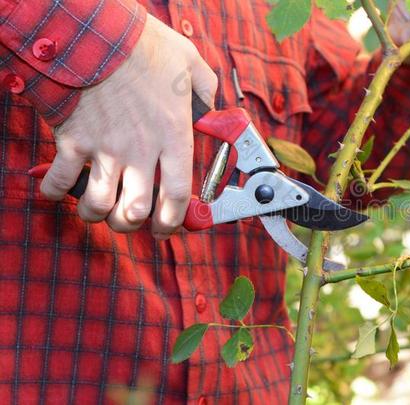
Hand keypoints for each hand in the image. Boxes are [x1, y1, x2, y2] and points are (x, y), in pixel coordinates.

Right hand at [40, 15, 217, 239]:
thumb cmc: (145, 46)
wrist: (96, 32)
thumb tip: (212, 107)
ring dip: (96, 213)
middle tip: (130, 220)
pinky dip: (54, 190)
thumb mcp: (190, 63)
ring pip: (98, 204)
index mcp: (173, 137)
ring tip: (97, 209)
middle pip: (136, 210)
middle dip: (132, 224)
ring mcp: (105, 148)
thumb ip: (206, 90)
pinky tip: (56, 189)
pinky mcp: (73, 139)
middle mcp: (141, 150)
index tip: (168, 228)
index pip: (177, 195)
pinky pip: (59, 179)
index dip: (173, 221)